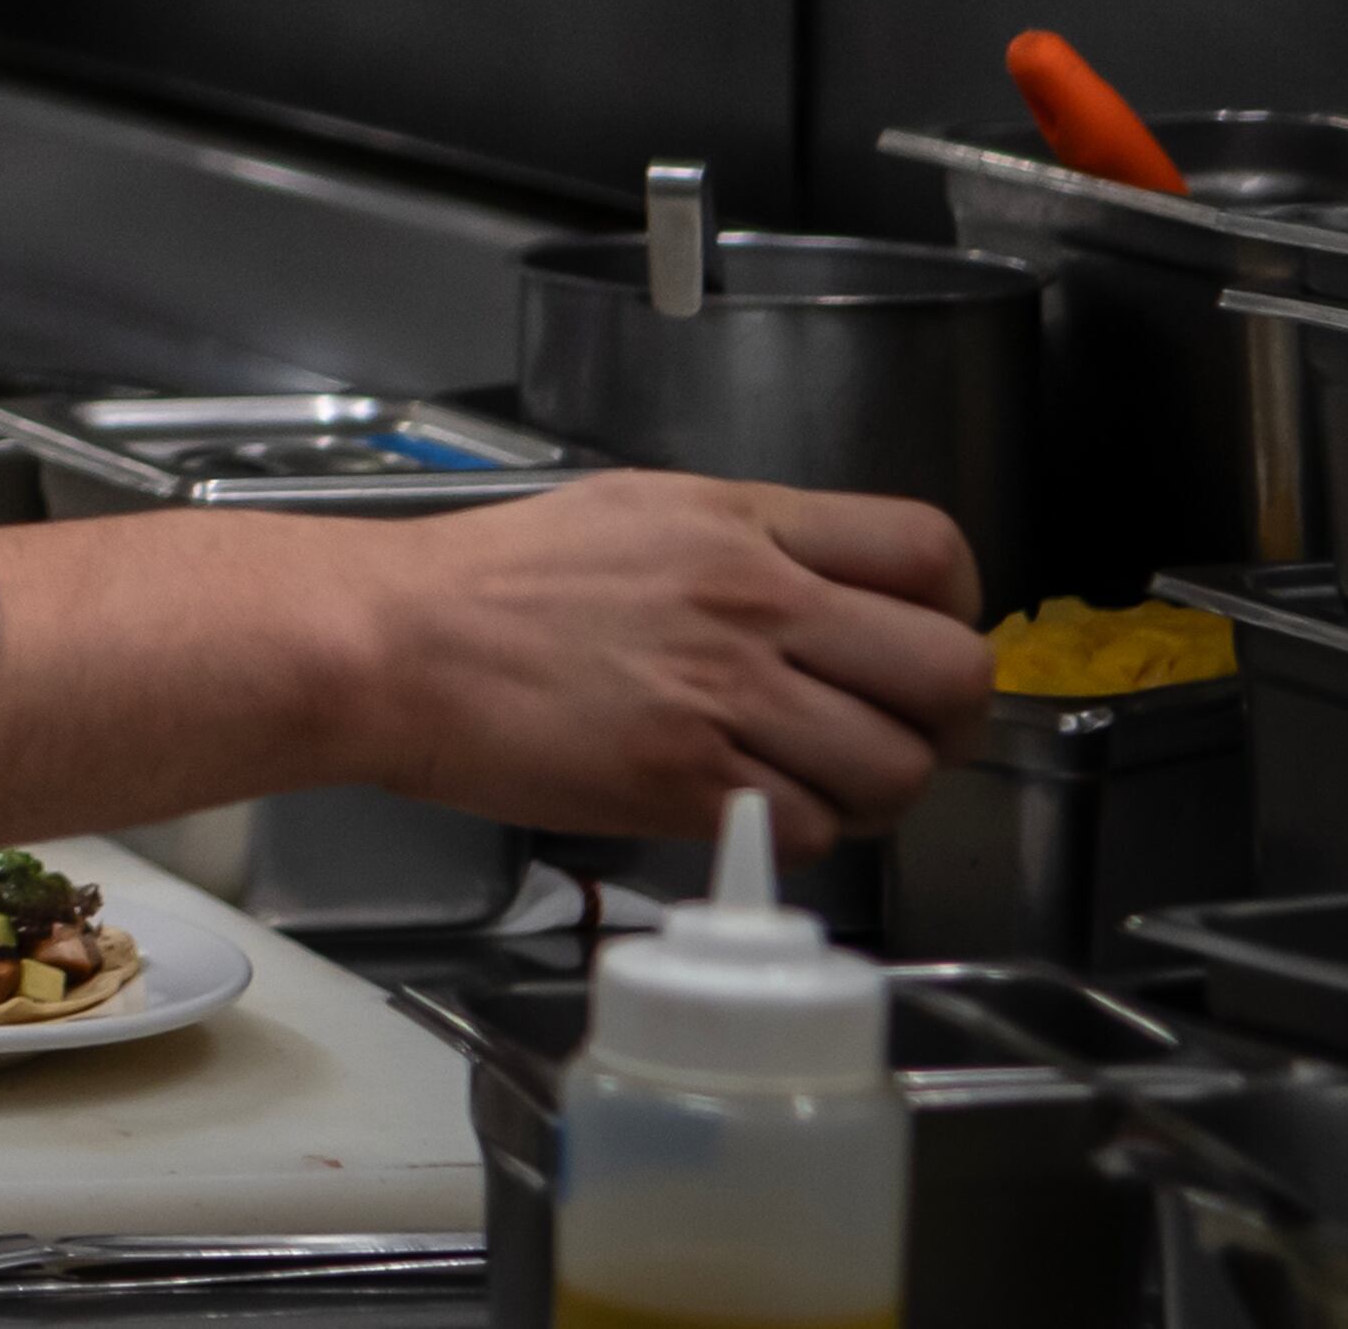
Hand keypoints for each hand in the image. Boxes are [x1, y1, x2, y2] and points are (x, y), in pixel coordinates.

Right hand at [351, 471, 987, 857]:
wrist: (390, 643)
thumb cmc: (487, 581)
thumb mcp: (636, 511)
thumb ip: (749, 543)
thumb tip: (832, 596)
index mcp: (743, 525)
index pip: (930, 550)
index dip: (957, 607)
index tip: (926, 637)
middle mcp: (751, 604)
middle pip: (948, 670)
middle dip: (946, 717)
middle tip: (904, 730)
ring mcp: (723, 699)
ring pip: (895, 768)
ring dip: (875, 790)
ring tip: (821, 782)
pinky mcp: (682, 784)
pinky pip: (809, 832)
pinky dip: (795, 835)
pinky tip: (749, 807)